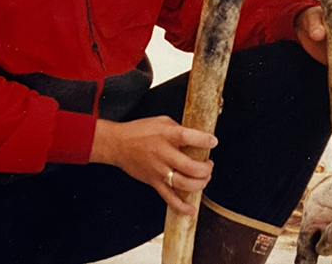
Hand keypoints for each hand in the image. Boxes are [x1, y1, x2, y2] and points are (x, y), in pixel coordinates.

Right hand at [88, 116, 216, 214]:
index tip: (213, 142)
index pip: (188, 138)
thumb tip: (197, 137)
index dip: (203, 140)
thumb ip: (179, 129)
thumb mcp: (162, 121)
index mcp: (166, 135)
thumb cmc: (139, 131)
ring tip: (204, 178)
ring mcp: (158, 170)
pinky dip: (181, 206)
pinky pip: (169, 197)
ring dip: (199, 184)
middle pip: (190, 167)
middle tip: (209, 165)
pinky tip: (191, 209)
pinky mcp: (154, 182)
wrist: (117, 144)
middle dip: (205, 169)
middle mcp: (163, 154)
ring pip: (183, 183)